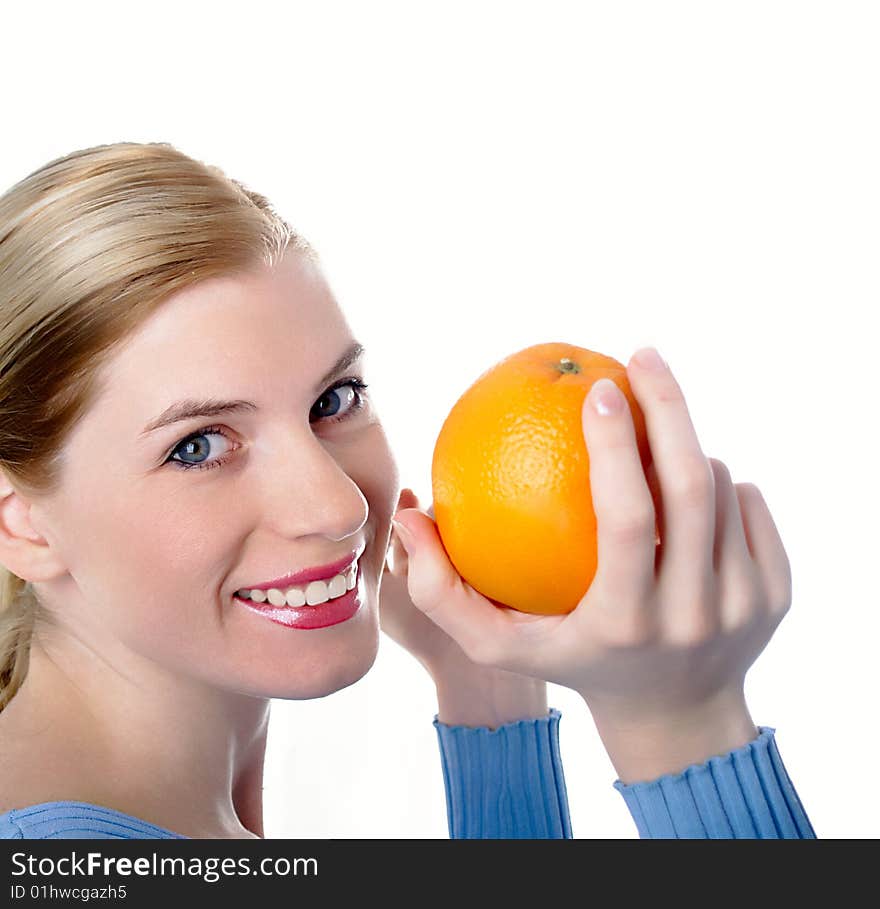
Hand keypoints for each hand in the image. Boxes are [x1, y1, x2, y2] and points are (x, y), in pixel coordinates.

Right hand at [392, 348, 791, 759]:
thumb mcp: (496, 645)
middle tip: (642, 358)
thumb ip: (440, 590)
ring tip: (652, 443)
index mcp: (627, 624)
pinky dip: (721, 481)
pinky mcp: (777, 596)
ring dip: (687, 447)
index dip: (615, 447)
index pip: (629, 520)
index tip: (599, 389)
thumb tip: (409, 515)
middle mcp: (696, 617)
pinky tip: (687, 489)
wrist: (674, 713)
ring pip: (725, 487)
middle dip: (670, 405)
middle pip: (694, 487)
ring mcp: (746, 607)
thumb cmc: (571, 664)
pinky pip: (751, 505)